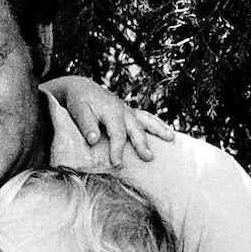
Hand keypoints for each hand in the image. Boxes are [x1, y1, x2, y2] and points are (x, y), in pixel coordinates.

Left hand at [51, 75, 174, 164]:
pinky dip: (156, 124)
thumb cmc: (79, 102)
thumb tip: (94, 140)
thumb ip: (87, 126)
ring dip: (159, 129)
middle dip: (142, 144)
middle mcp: (123, 110)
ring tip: (171, 138)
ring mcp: (128, 110)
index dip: (117, 150)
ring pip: (146, 120)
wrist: (81, 87)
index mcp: (111, 112)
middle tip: (149, 158)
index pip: (117, 135)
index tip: (117, 164)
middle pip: (136, 129)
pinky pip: (146, 117)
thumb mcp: (79, 112)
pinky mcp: (129, 111)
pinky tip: (166, 132)